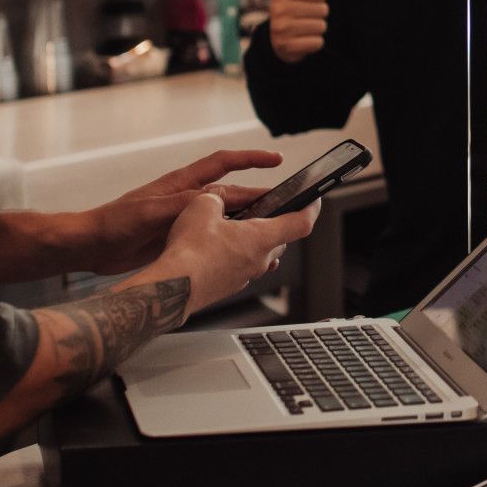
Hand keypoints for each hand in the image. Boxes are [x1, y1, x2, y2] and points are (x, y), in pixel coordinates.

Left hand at [77, 148, 284, 275]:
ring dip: (248, 222)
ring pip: (226, 218)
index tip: (276, 159)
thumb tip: (212, 199)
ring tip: (273, 234)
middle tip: (287, 207)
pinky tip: (242, 253)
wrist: (91, 246)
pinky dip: (230, 242)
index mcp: (183, 184)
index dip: (252, 159)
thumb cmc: (115, 223)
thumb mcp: (150, 212)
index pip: (224, 163)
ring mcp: (185, 218)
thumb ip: (181, 205)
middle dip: (260, 198)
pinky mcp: (180, 238)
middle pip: (233, 195)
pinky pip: (213, 237)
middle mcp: (188, 198)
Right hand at [155, 194, 320, 313]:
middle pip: (281, 239)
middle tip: (267, 209)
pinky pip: (242, 266)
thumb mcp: (202, 206)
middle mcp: (259, 260)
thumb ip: (217, 199)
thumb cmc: (190, 252)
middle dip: (277, 223)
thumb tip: (216, 202)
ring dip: (255, 241)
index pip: (301, 222)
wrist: (172, 288)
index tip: (315, 199)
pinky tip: (216, 246)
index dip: (311, 208)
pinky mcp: (229, 286)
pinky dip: (237, 254)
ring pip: (260, 255)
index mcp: (262, 238)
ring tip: (236, 226)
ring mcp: (244, 276)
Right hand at [269, 0, 328, 62]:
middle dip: (318, 14)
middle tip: (304, 16)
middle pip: (323, 10)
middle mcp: (278, 7)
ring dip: (317, 29)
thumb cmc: (293, 4)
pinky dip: (314, 43)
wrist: (279, 40)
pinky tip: (302, 40)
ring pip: (321, 26)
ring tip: (303, 27)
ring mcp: (280, 28)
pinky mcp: (286, 47)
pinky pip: (317, 43)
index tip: (306, 1)